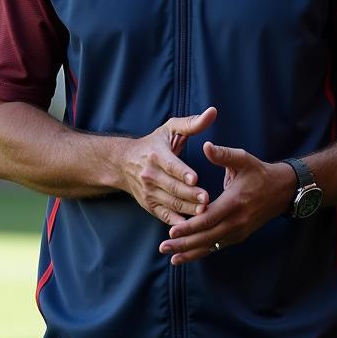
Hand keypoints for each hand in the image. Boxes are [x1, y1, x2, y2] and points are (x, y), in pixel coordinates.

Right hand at [117, 107, 216, 225]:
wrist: (124, 162)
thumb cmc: (154, 143)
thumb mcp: (170, 129)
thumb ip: (192, 123)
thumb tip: (213, 112)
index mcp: (156, 155)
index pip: (170, 165)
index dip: (182, 172)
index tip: (195, 178)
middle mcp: (150, 174)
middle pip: (173, 187)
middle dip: (190, 194)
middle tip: (207, 199)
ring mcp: (149, 191)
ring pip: (171, 203)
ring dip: (187, 209)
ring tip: (204, 211)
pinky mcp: (149, 205)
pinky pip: (164, 215)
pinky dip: (176, 222)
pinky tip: (189, 225)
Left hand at [158, 142, 294, 263]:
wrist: (282, 191)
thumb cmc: (259, 173)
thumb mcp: (243, 159)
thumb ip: (223, 154)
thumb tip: (206, 146)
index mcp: (234, 202)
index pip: (209, 218)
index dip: (190, 226)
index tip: (171, 230)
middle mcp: (237, 221)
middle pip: (207, 237)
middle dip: (184, 243)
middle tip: (163, 247)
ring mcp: (238, 231)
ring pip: (211, 245)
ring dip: (190, 252)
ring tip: (170, 257)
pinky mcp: (238, 236)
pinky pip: (216, 246)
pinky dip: (201, 252)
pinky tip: (185, 256)